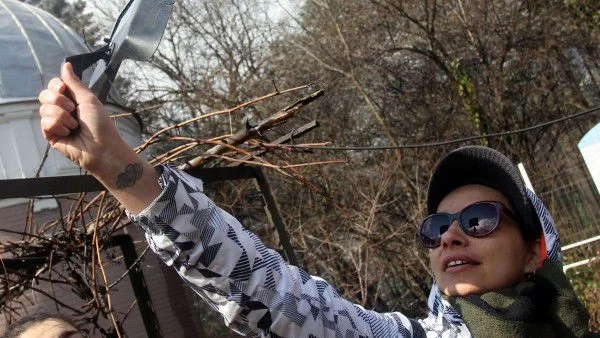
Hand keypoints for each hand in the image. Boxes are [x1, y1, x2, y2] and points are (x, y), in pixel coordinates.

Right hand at [39, 63, 160, 212]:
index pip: (54, 85)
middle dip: (58, 100)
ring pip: (44, 109)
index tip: (65, 90)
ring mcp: (55, 123)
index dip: (57, 86)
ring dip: (62, 116)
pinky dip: (59, 126)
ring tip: (75, 126)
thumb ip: (74, 83)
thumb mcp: (89, 99)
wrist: (102, 148)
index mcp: (72, 100)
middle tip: (73, 110)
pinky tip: (69, 133)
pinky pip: (45, 122)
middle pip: (44, 95)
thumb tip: (66, 64)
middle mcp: (62, 110)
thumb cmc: (100, 125)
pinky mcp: (51, 135)